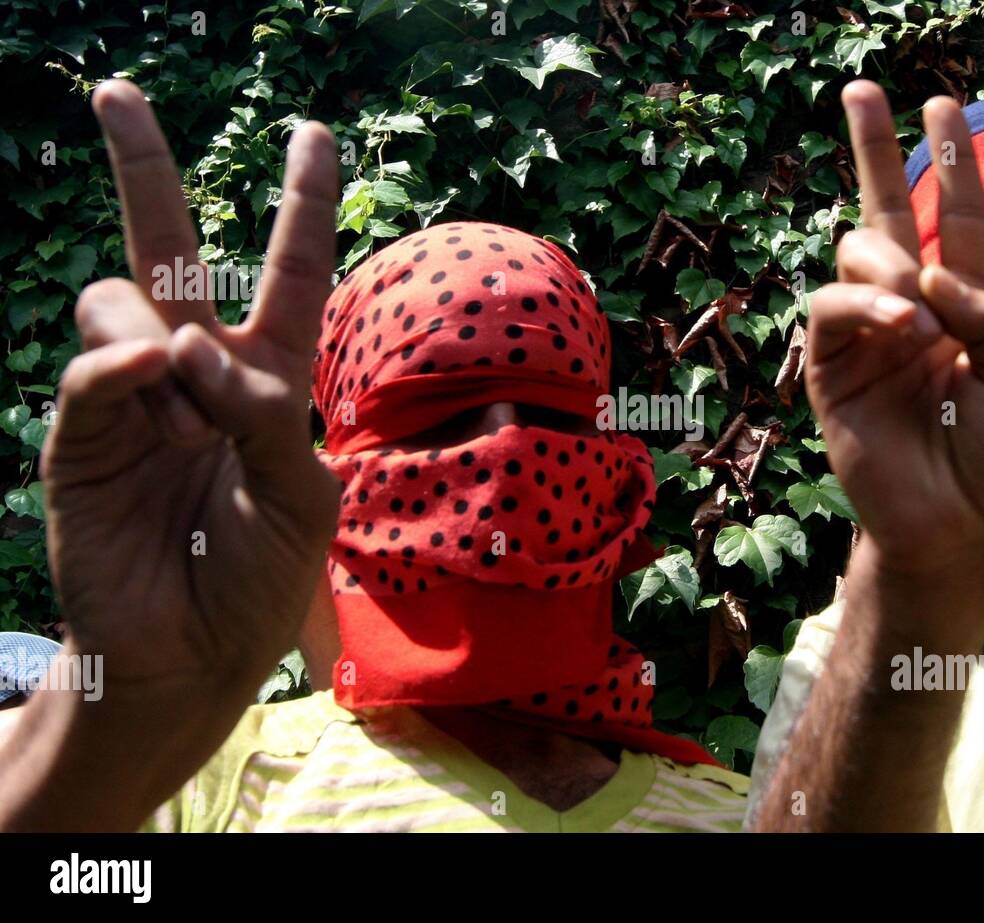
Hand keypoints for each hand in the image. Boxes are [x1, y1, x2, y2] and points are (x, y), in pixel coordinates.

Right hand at [42, 80, 339, 694]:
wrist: (194, 658)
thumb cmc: (261, 579)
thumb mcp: (303, 498)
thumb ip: (266, 415)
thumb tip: (185, 344)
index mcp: (265, 381)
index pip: (287, 274)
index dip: (302, 206)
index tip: (312, 134)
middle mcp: (194, 374)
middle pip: (170, 251)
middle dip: (145, 168)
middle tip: (118, 93)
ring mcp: (133, 401)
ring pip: (122, 301)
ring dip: (163, 338)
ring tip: (188, 421)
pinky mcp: (81, 440)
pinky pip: (90, 371)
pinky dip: (121, 366)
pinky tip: (150, 378)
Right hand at [808, 81, 983, 592]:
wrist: (960, 531)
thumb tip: (929, 268)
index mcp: (961, 309)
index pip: (955, 221)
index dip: (949, 165)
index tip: (938, 107)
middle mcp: (909, 312)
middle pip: (883, 215)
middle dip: (873, 151)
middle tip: (864, 91)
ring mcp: (865, 340)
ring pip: (854, 255)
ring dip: (888, 261)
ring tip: (920, 311)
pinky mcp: (830, 373)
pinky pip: (831, 312)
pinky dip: (867, 305)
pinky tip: (904, 324)